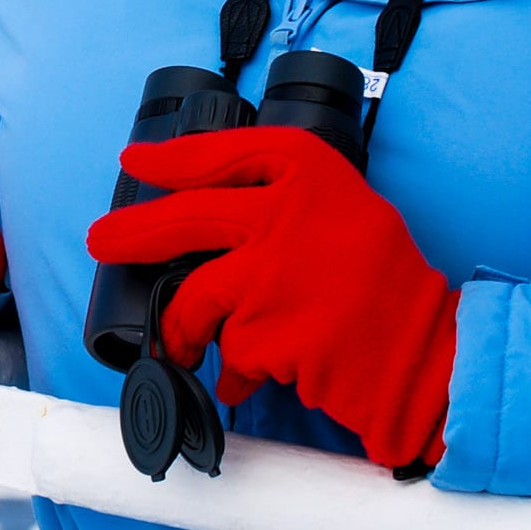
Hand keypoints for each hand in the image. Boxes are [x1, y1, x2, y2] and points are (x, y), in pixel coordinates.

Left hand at [86, 126, 456, 469]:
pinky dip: (236, 370)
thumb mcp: (348, 211)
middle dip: (132, 232)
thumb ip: (288, 204)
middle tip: (100, 240)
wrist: (430, 356)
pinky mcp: (269, 333)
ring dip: (182, 328)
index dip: (175, 157)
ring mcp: (274, 274)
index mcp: (311, 172)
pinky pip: (231, 351)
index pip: (226, 151)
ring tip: (180, 346)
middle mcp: (287, 213)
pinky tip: (253, 378)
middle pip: (188, 216)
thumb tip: (209, 207)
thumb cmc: (389, 286)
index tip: (136, 161)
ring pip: (196, 298)